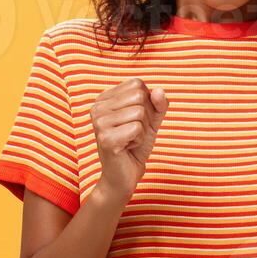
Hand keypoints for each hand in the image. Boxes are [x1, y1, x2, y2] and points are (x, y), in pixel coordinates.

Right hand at [91, 77, 167, 197]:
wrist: (125, 174)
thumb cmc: (136, 144)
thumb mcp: (152, 120)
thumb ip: (159, 104)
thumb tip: (159, 90)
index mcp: (104, 98)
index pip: (137, 83)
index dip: (147, 102)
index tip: (137, 119)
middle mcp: (97, 107)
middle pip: (139, 96)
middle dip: (146, 116)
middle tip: (134, 132)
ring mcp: (98, 122)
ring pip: (139, 112)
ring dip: (142, 130)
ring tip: (130, 140)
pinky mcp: (105, 138)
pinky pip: (137, 128)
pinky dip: (140, 139)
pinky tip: (128, 147)